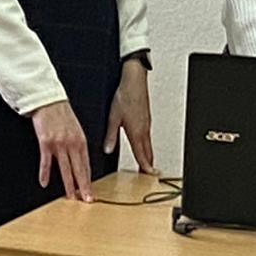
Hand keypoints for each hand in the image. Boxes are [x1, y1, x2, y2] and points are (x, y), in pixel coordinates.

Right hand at [30, 100, 92, 202]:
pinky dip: (44, 173)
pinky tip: (44, 183)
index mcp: (81, 140)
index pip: (86, 165)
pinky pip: (46, 161)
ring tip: (71, 197)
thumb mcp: (76, 129)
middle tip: (88, 200)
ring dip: (69, 185)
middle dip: (84, 186)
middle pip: (79, 169)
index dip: (89, 180)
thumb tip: (80, 160)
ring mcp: (59, 143)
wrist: (49, 101)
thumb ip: (78, 144)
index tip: (91, 192)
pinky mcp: (46, 142)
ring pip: (65, 168)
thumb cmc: (62, 114)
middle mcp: (72, 143)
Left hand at [106, 58, 155, 173]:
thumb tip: (107, 149)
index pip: (141, 155)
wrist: (135, 80)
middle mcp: (144, 130)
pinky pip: (148, 136)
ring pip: (149, 144)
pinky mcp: (146, 118)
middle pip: (148, 152)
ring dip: (148, 155)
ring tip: (146, 164)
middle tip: (149, 175)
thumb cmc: (125, 96)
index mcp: (136, 132)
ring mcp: (146, 124)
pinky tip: (143, 144)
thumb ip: (110, 136)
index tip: (149, 175)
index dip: (145, 167)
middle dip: (148, 164)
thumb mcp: (113, 117)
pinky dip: (147, 145)